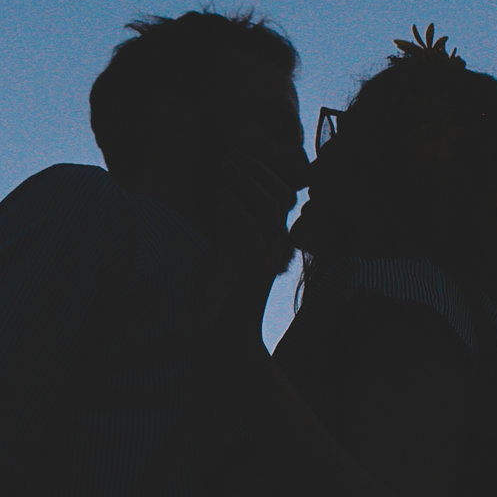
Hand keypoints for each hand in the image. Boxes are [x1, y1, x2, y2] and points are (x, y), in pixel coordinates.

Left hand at [198, 144, 301, 347]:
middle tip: (232, 156)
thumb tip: (226, 195)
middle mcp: (274, 248)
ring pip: (268, 208)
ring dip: (246, 183)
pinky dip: (236, 208)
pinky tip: (221, 193)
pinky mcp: (258, 269)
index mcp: (269, 242)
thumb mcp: (223, 253)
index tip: (238, 157)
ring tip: (225, 167)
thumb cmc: (218, 301)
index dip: (261, 174)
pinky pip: (252, 229)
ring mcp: (269, 258)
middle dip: (256, 171)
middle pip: (278, 196)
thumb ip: (229, 226)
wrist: (223, 339)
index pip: (276, 198)